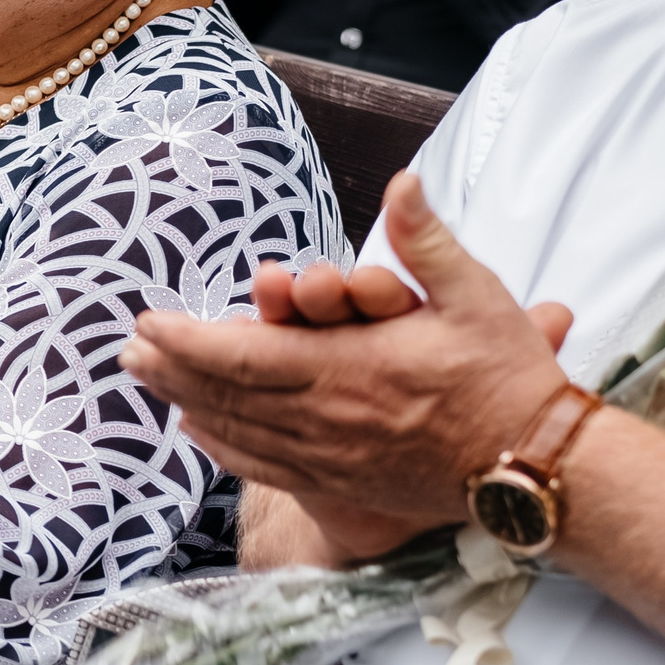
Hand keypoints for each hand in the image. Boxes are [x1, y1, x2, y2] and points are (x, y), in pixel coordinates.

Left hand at [120, 171, 576, 531]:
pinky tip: (199, 432)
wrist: (538, 467)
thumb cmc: (509, 377)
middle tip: (126, 352)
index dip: (187, 341)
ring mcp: (333, 457)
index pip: (244, 355)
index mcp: (349, 367)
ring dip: (187, 403)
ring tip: (147, 383)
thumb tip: (405, 181)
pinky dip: (224, 447)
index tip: (147, 325)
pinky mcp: (345, 483)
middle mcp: (329, 418)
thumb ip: (427, 241)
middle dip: (171, 370)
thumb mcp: (477, 296)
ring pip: (240, 431)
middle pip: (227, 394)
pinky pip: (267, 467)